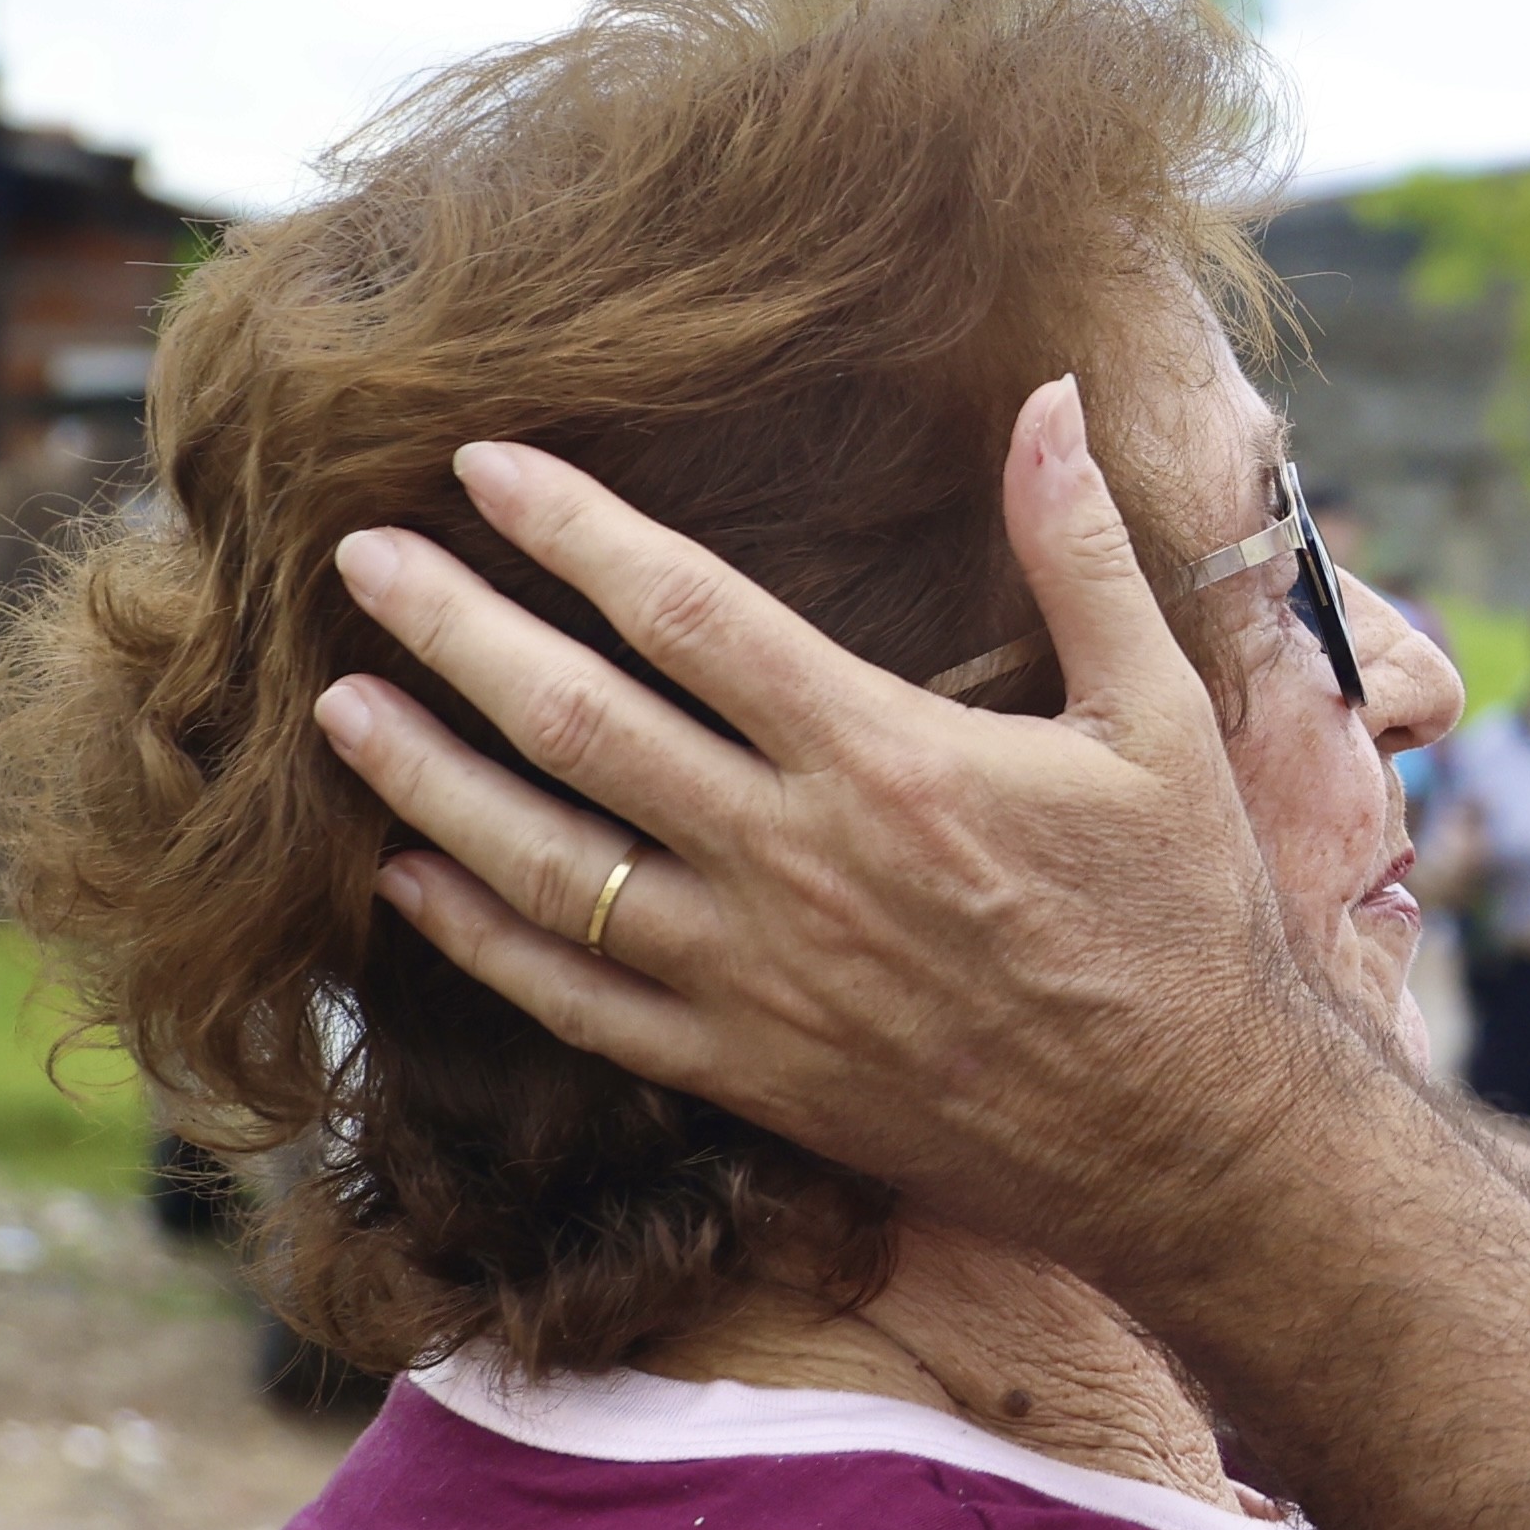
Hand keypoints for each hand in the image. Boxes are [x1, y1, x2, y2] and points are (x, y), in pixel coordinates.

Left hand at [314, 375, 1351, 1267]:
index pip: (687, 611)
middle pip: (578, 722)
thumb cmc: (1185, 912)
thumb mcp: (1161, 714)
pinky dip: (476, 939)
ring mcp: (753, 979)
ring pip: (542, 865)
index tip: (482, 465)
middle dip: (454, 628)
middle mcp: (793, 862)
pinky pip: (572, 1002)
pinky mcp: (744, 1072)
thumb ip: (1082, 553)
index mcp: (885, 757)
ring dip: (426, 776)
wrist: (1191, 1131)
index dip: (572, 529)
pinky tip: (408, 881)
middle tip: (354, 557)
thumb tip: (1047, 397)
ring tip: (337, 703)